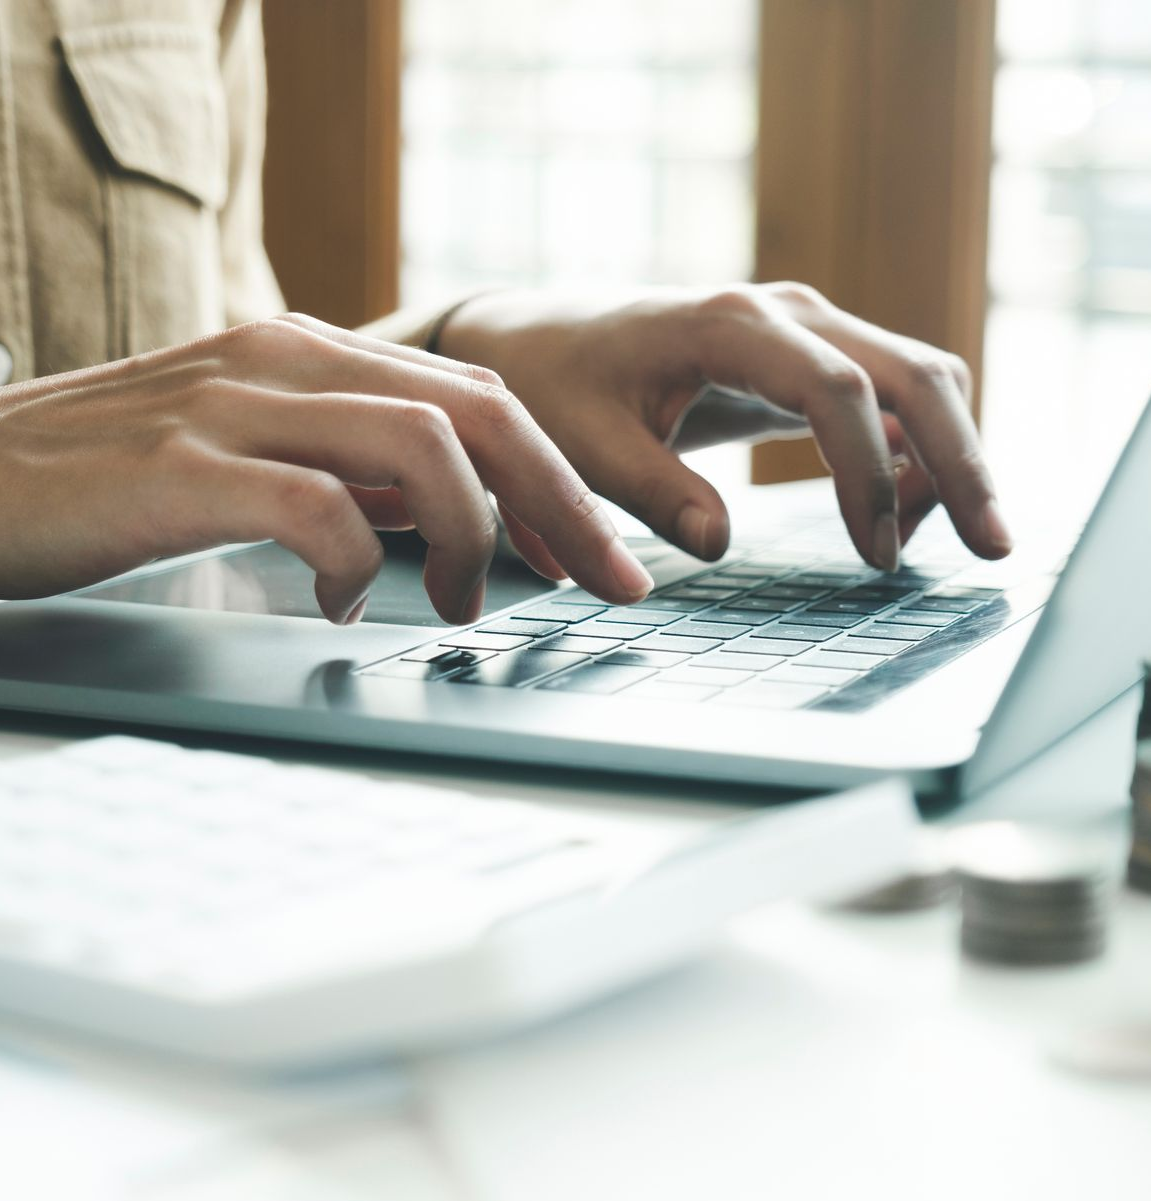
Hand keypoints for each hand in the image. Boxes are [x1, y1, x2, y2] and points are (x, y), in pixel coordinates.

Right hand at [0, 316, 652, 621]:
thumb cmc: (98, 479)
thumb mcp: (246, 457)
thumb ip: (339, 470)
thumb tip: (440, 519)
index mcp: (308, 354)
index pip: (478, 401)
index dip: (560, 480)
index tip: (604, 555)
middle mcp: (283, 361)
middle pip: (479, 414)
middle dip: (561, 506)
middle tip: (602, 584)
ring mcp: (231, 406)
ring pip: (417, 448)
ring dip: (470, 537)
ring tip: (465, 604)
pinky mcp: (178, 468)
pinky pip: (312, 506)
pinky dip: (354, 562)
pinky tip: (342, 602)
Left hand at [435, 284, 1013, 570]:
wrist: (542, 338)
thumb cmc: (558, 388)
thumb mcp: (585, 446)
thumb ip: (652, 491)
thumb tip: (721, 545)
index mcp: (728, 325)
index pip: (835, 389)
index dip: (867, 474)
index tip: (873, 553)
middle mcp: (785, 313)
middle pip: (912, 372)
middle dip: (961, 459)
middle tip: (992, 546)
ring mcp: (805, 329)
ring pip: (917, 378)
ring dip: (947, 455)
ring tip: (928, 545)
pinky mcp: (806, 358)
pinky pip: (887, 396)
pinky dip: (911, 451)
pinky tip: (892, 517)